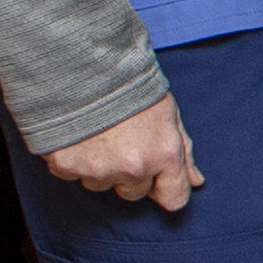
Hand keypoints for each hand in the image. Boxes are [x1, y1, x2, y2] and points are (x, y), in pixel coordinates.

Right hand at [47, 95, 202, 213]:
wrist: (82, 64)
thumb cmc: (130, 84)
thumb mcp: (168, 112)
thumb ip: (183, 151)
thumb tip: (196, 182)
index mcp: (164, 153)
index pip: (174, 199)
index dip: (165, 189)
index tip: (158, 181)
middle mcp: (134, 167)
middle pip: (134, 193)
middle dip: (130, 174)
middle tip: (121, 142)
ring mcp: (98, 169)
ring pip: (100, 184)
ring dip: (99, 167)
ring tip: (97, 134)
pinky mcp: (66, 166)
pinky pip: (71, 175)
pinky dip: (72, 160)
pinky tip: (76, 135)